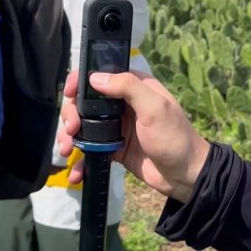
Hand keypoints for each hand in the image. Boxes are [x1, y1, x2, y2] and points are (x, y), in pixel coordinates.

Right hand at [57, 70, 210, 202]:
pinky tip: (76, 172)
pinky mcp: (114, 147)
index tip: (69, 92)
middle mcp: (123, 103)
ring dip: (70, 136)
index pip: (102, 74)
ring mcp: (117, 126)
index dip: (81, 80)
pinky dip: (81, 159)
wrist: (184, 176)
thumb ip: (128, 88)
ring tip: (66, 150)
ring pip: (84, 125)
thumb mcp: (155, 108)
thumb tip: (95, 77)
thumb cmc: (173, 137)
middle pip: (86, 101)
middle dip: (72, 114)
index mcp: (135, 87)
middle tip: (71, 129)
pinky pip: (91, 149)